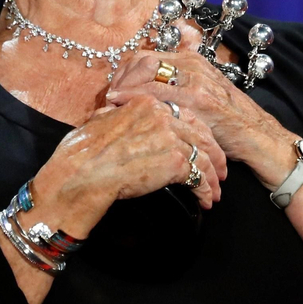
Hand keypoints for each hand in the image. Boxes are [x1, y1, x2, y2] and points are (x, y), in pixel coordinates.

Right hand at [30, 95, 228, 238]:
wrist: (82, 173)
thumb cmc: (83, 152)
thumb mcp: (99, 120)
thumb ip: (115, 114)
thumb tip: (112, 112)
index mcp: (147, 103)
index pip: (185, 116)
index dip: (199, 134)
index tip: (204, 147)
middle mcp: (163, 116)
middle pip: (201, 135)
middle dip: (214, 156)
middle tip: (220, 172)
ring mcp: (171, 138)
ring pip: (204, 157)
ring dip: (212, 177)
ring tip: (215, 192)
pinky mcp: (174, 162)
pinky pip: (198, 177)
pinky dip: (205, 190)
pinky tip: (205, 200)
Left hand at [105, 41, 292, 186]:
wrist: (257, 137)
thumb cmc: (227, 120)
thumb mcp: (205, 92)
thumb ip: (182, 83)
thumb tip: (152, 79)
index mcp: (191, 60)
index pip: (145, 56)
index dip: (123, 72)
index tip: (113, 89)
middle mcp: (192, 64)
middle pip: (141, 59)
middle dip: (119, 78)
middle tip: (108, 98)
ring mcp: (196, 80)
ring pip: (146, 72)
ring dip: (123, 88)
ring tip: (110, 105)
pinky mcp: (199, 100)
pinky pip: (158, 94)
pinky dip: (136, 99)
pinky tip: (124, 109)